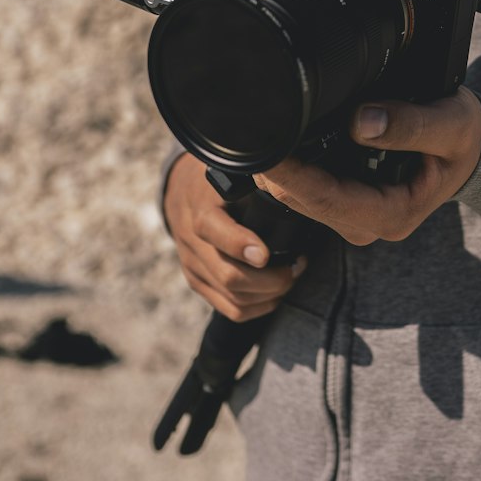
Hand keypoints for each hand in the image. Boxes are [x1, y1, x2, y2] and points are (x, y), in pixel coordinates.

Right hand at [163, 152, 305, 322]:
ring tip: (292, 275)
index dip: (239, 245)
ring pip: (234, 298)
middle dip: (271, 279)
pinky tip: (275, 293)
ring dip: (270, 294)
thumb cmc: (220, 180)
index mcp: (200, 208)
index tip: (266, 254)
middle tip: (297, 265)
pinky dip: (259, 307)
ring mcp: (193, 266)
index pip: (212, 230)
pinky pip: (231, 310)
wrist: (183, 192)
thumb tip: (290, 186)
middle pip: (228, 276)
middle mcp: (192, 242)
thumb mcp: (232, 170)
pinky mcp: (198, 282)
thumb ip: (255, 179)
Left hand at [256, 86, 480, 246]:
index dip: (292, 176)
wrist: (475, 148)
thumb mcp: (451, 125)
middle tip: (245, 134)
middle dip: (275, 173)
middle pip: (306, 202)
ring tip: (254, 134)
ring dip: (278, 171)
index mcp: (393, 214)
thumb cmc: (466, 138)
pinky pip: (310, 188)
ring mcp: (356, 214)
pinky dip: (293, 166)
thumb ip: (410, 124)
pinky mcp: (348, 199)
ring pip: (302, 198)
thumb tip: (359, 122)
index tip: (265, 151)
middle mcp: (369, 222)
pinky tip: (278, 142)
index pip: (328, 199)